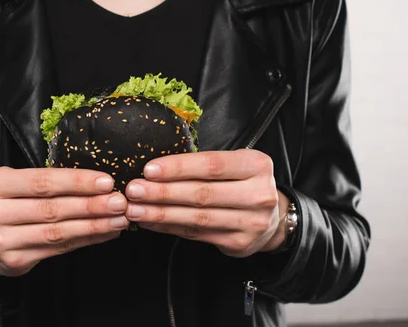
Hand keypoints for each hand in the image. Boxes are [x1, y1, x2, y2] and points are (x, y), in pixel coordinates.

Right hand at [0, 167, 129, 276]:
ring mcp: (1, 241)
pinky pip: (58, 249)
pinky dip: (86, 240)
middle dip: (91, 205)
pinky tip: (104, 233)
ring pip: (57, 232)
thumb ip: (45, 181)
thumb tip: (95, 182)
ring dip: (94, 225)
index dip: (77, 182)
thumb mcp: (13, 182)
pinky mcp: (14, 262)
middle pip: (52, 209)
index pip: (42, 182)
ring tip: (119, 219)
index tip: (106, 182)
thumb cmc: (5, 202)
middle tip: (119, 202)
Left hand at [124, 149, 287, 257]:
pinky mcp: (238, 243)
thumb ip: (203, 165)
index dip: (178, 168)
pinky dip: (168, 227)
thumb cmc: (243, 183)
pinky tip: (150, 222)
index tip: (149, 169)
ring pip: (197, 217)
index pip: (211, 165)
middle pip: (202, 194)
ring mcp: (251, 222)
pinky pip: (195, 234)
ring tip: (135, 209)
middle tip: (133, 190)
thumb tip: (154, 169)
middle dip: (162, 192)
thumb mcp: (235, 164)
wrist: (273, 217)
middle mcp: (258, 195)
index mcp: (256, 165)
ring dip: (160, 213)